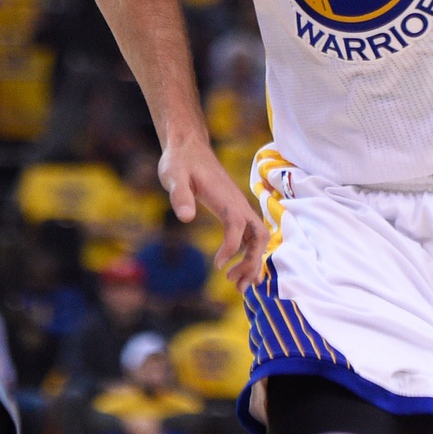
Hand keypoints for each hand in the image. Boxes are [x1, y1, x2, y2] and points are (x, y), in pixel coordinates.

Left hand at [159, 141, 270, 289]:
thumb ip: (180, 195)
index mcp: (225, 197)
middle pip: (259, 235)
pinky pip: (250, 237)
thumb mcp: (173, 175)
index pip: (236, 225)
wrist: (188, 147)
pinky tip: (238, 271)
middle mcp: (238, 203)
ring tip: (238, 286)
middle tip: (233, 284)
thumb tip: (186, 218)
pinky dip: (249, 256)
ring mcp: (239, 208)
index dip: (231, 247)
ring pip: (258, 238)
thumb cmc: (180, 162)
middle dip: (252, 261)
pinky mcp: (235, 212)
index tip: (218, 266)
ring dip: (252, 263)